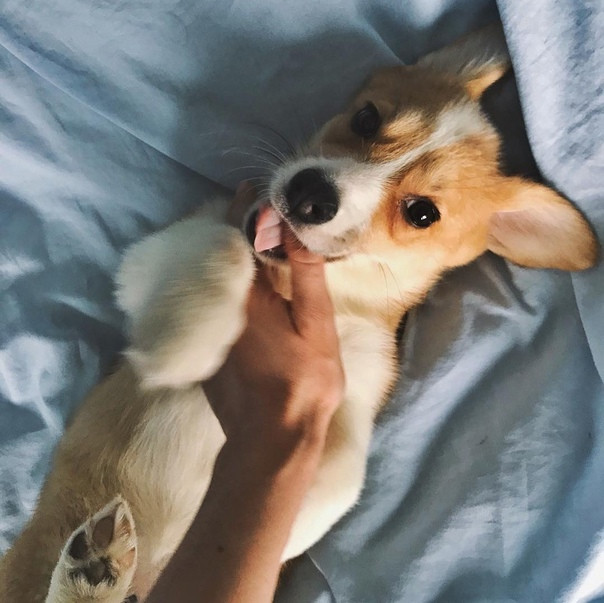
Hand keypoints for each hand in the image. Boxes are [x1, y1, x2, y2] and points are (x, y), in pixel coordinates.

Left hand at [204, 186, 344, 464]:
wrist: (270, 439)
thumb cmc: (302, 382)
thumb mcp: (316, 326)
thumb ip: (305, 276)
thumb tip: (294, 230)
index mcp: (247, 296)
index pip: (236, 238)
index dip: (243, 210)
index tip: (249, 190)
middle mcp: (219, 307)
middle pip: (219, 257)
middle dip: (233, 230)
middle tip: (252, 212)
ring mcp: (209, 329)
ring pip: (213, 281)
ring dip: (228, 257)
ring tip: (247, 241)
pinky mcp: (206, 348)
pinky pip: (210, 303)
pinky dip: (223, 285)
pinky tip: (240, 285)